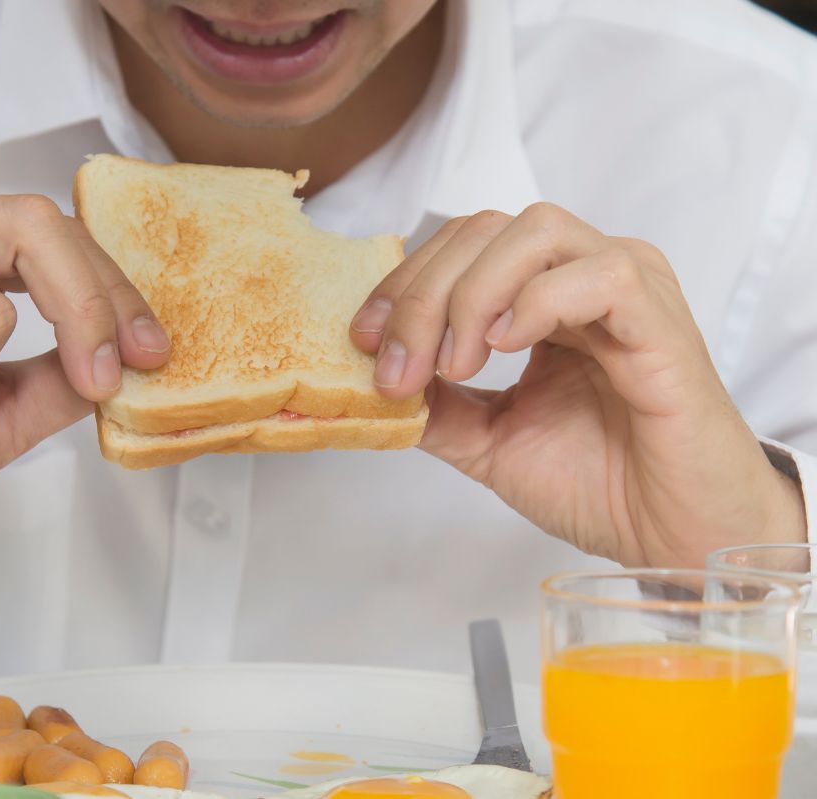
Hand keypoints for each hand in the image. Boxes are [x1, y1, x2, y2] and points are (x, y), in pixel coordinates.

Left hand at [350, 204, 805, 567]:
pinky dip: (539, 302)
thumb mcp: (487, 440)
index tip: (362, 340)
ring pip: (535, 231)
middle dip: (423, 294)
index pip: (460, 248)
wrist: (670, 540)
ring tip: (457, 365)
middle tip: (399, 368)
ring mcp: (628, 292)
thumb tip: (370, 379)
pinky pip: (601, 275)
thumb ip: (434, 403)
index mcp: (543, 296)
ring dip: (473, 294)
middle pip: (484, 231)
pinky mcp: (663, 323)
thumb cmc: (598, 485)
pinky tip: (507, 348)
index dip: (402, 284)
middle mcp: (582, 278)